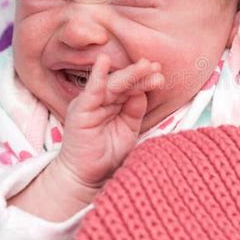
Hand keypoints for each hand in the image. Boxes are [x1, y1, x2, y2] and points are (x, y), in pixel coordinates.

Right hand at [56, 54, 163, 190]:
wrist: (85, 177)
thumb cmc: (107, 154)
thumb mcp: (128, 130)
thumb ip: (135, 111)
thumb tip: (143, 92)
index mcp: (114, 103)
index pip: (131, 87)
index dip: (145, 80)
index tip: (160, 75)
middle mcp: (101, 100)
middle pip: (123, 83)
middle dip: (140, 74)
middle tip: (156, 66)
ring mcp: (90, 103)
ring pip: (112, 84)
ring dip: (129, 74)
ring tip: (145, 66)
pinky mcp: (80, 110)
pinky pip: (90, 91)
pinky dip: (97, 76)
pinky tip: (103, 62)